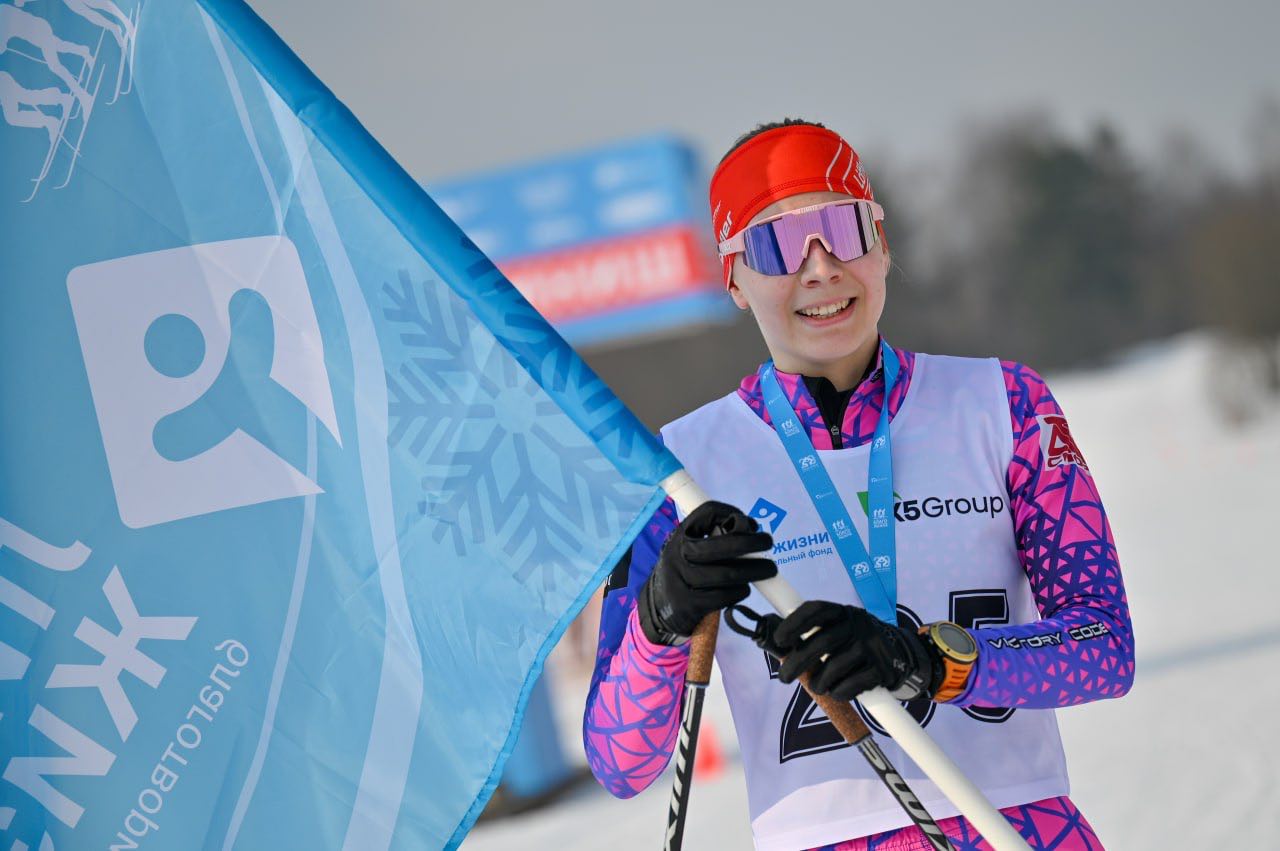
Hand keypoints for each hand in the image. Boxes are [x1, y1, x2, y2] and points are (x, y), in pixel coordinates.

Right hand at [637, 501, 775, 645]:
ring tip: (766, 570)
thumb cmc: (685, 570)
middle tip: (768, 543)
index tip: (751, 524)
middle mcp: (678, 554)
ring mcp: (682, 580)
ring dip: (752, 571)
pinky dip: (740, 591)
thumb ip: (715, 536)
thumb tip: (750, 529)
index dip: (732, 513)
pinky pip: (723, 596)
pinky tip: (744, 589)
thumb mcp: (690, 547)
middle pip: (720, 545)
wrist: (658, 606)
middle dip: (750, 543)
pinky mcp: (690, 605)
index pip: (707, 513)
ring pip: (726, 573)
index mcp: (681, 534)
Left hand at [773, 602, 939, 700]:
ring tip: (817, 687)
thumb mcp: (840, 630)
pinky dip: (839, 692)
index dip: (794, 623)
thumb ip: (815, 636)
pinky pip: (852, 684)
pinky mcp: (881, 668)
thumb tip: (778, 648)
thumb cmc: (857, 644)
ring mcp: (871, 645)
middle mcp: (858, 624)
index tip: (780, 640)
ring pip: (834, 667)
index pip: (816, 610)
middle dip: (797, 663)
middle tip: (784, 677)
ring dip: (819, 682)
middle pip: (821, 642)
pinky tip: (836, 692)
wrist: (901, 655)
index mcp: (843, 612)